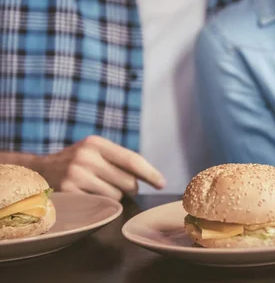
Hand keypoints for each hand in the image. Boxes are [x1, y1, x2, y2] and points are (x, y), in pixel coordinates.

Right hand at [38, 136, 164, 199]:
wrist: (38, 171)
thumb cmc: (76, 162)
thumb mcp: (93, 151)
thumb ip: (118, 159)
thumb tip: (150, 177)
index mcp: (96, 143)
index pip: (132, 160)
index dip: (150, 173)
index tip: (162, 183)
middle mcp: (86, 157)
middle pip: (128, 182)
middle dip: (130, 187)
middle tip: (119, 184)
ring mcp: (75, 175)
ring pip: (116, 196)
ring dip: (113, 196)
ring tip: (97, 188)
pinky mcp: (69, 192)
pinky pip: (101, 204)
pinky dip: (100, 203)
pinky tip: (89, 195)